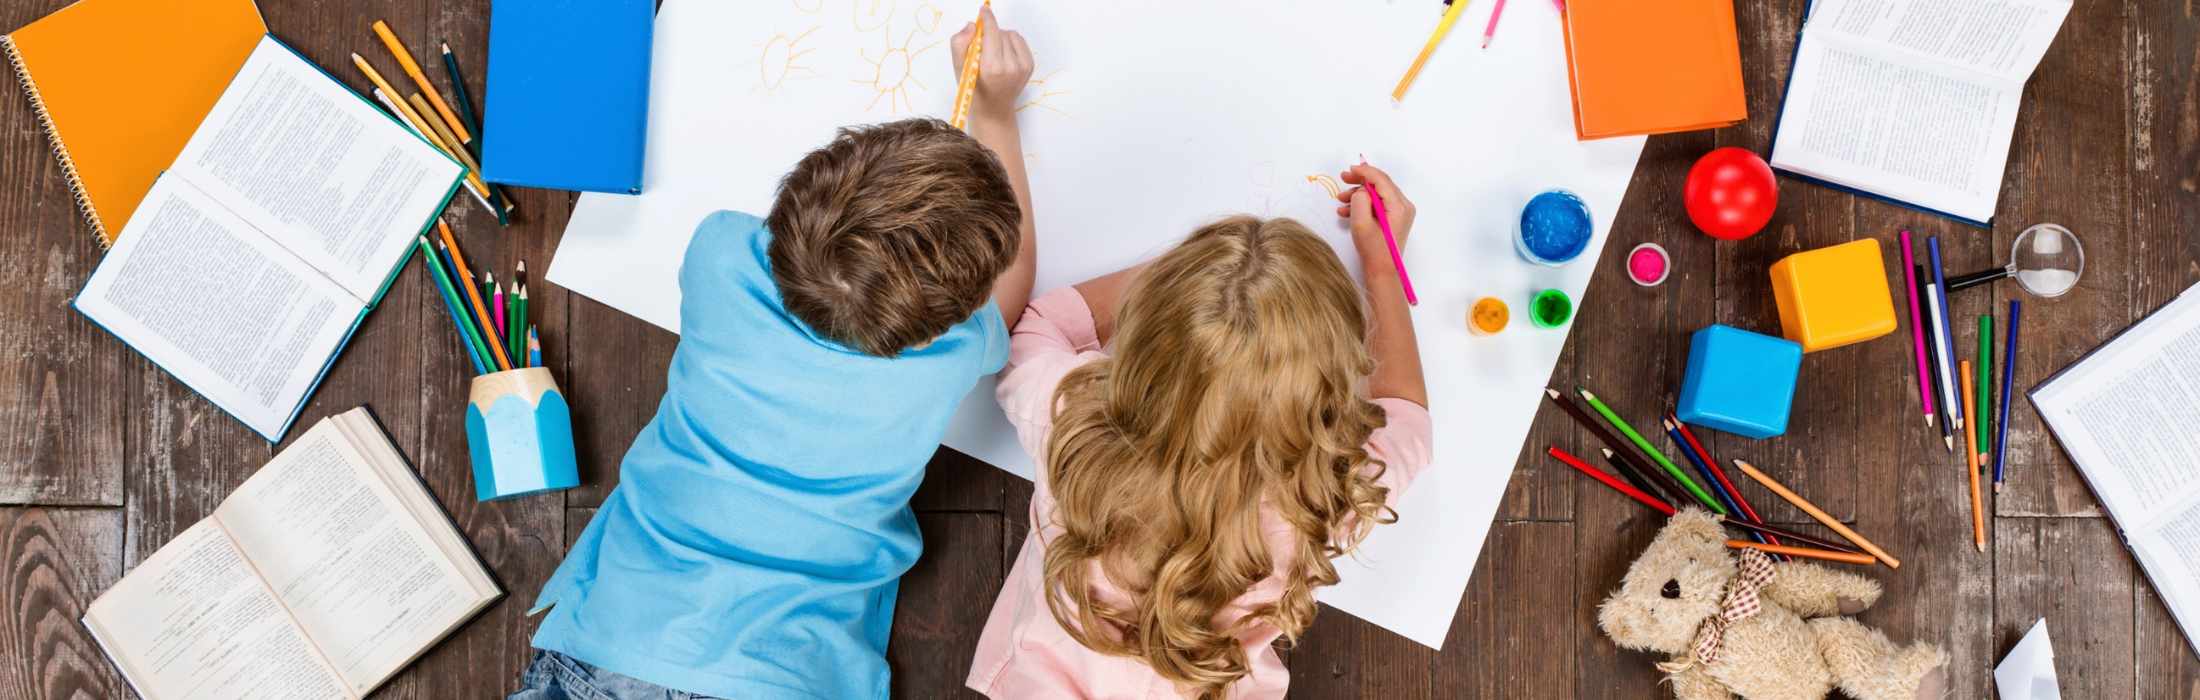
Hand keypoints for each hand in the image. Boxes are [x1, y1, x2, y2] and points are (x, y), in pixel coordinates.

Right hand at [950, 6, 1033, 123]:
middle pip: (1000, 32)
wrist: (993, 109)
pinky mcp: (1030, 65)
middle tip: (982, 49)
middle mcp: (1010, 67)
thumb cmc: (973, 88)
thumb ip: (960, 44)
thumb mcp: (959, 68)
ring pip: (1010, 34)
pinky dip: (1010, 43)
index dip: (987, 19)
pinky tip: (1003, 56)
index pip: (992, 34)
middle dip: (990, 34)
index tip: (984, 10)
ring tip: (992, 54)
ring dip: (1000, 38)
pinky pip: (1019, 41)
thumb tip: (973, 25)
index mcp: (992, 68)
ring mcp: (1023, 67)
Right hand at [1335, 163, 1414, 267]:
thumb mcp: (1361, 222)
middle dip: (1360, 182)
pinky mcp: (1396, 218)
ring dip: (1359, 195)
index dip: (1364, 171)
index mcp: (1399, 207)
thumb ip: (1360, 199)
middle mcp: (1404, 206)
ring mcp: (1401, 212)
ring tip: (1341, 200)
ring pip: (1378, 194)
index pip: (1381, 180)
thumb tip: (1361, 190)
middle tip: (1343, 178)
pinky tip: (1347, 211)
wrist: (1382, 270)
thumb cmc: (1373, 250)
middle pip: (1381, 185)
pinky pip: (1379, 204)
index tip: (1350, 169)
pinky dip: (1364, 204)